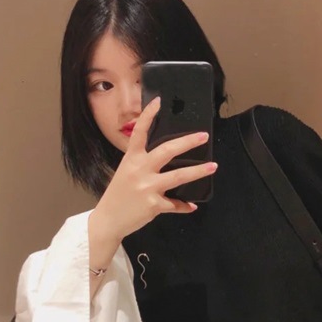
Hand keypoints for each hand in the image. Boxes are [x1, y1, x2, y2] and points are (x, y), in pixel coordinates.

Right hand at [89, 97, 216, 250]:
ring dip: (198, 171)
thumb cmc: (119, 194)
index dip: (148, 115)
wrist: (109, 219)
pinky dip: (184, 205)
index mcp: (131, 159)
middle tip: (203, 136)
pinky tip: (191, 205)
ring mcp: (147, 187)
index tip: (159, 102)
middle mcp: (139, 170)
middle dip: (187, 142)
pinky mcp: (154, 204)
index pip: (140, 132)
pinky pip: (174, 204)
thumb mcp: (126, 172)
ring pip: (178, 176)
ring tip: (213, 166)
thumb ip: (142, 163)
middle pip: (167, 151)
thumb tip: (167, 157)